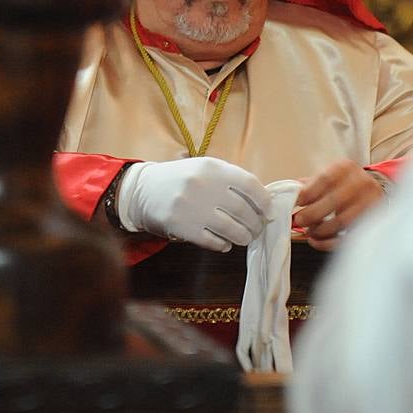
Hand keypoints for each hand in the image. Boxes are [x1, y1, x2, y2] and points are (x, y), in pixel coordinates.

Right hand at [116, 157, 270, 252]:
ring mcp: (192, 207)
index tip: (269, 213)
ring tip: (244, 238)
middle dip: (255, 224)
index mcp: (213, 168)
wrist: (143, 190)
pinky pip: (212, 241)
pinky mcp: (182, 227)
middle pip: (243, 210)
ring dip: (243, 237)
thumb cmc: (182, 179)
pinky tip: (225, 243)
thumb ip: (231, 180)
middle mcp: (204, 185)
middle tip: (257, 229)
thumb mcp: (205, 169)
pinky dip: (223, 244)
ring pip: (231, 229)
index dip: (264, 201)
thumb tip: (261, 202)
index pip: (250, 184)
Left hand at [292, 159, 385, 250]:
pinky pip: (349, 237)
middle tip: (299, 220)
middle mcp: (361, 183)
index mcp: (346, 168)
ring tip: (309, 231)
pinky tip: (318, 241)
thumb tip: (289, 194)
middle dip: (312, 214)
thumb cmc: (344, 184)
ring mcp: (369, 203)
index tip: (296, 202)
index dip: (308, 192)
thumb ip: (309, 185)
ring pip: (342, 221)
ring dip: (321, 230)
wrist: (372, 189)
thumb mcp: (328, 177)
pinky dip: (330, 243)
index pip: (326, 179)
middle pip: (334, 200)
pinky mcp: (372, 222)